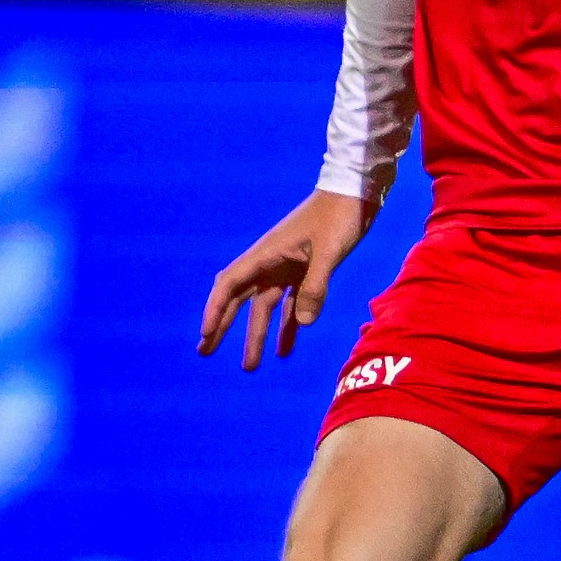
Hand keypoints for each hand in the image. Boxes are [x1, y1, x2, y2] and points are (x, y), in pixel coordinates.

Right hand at [198, 189, 373, 369]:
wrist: (355, 195)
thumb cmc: (338, 217)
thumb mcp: (328, 251)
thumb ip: (316, 286)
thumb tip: (302, 325)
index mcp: (266, 255)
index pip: (230, 285)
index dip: (215, 310)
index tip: (206, 334)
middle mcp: (270, 263)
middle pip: (239, 300)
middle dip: (222, 326)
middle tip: (205, 352)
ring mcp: (287, 269)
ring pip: (264, 308)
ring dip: (257, 335)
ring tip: (250, 366)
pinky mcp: (306, 272)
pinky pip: (292, 305)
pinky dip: (289, 327)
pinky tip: (286, 350)